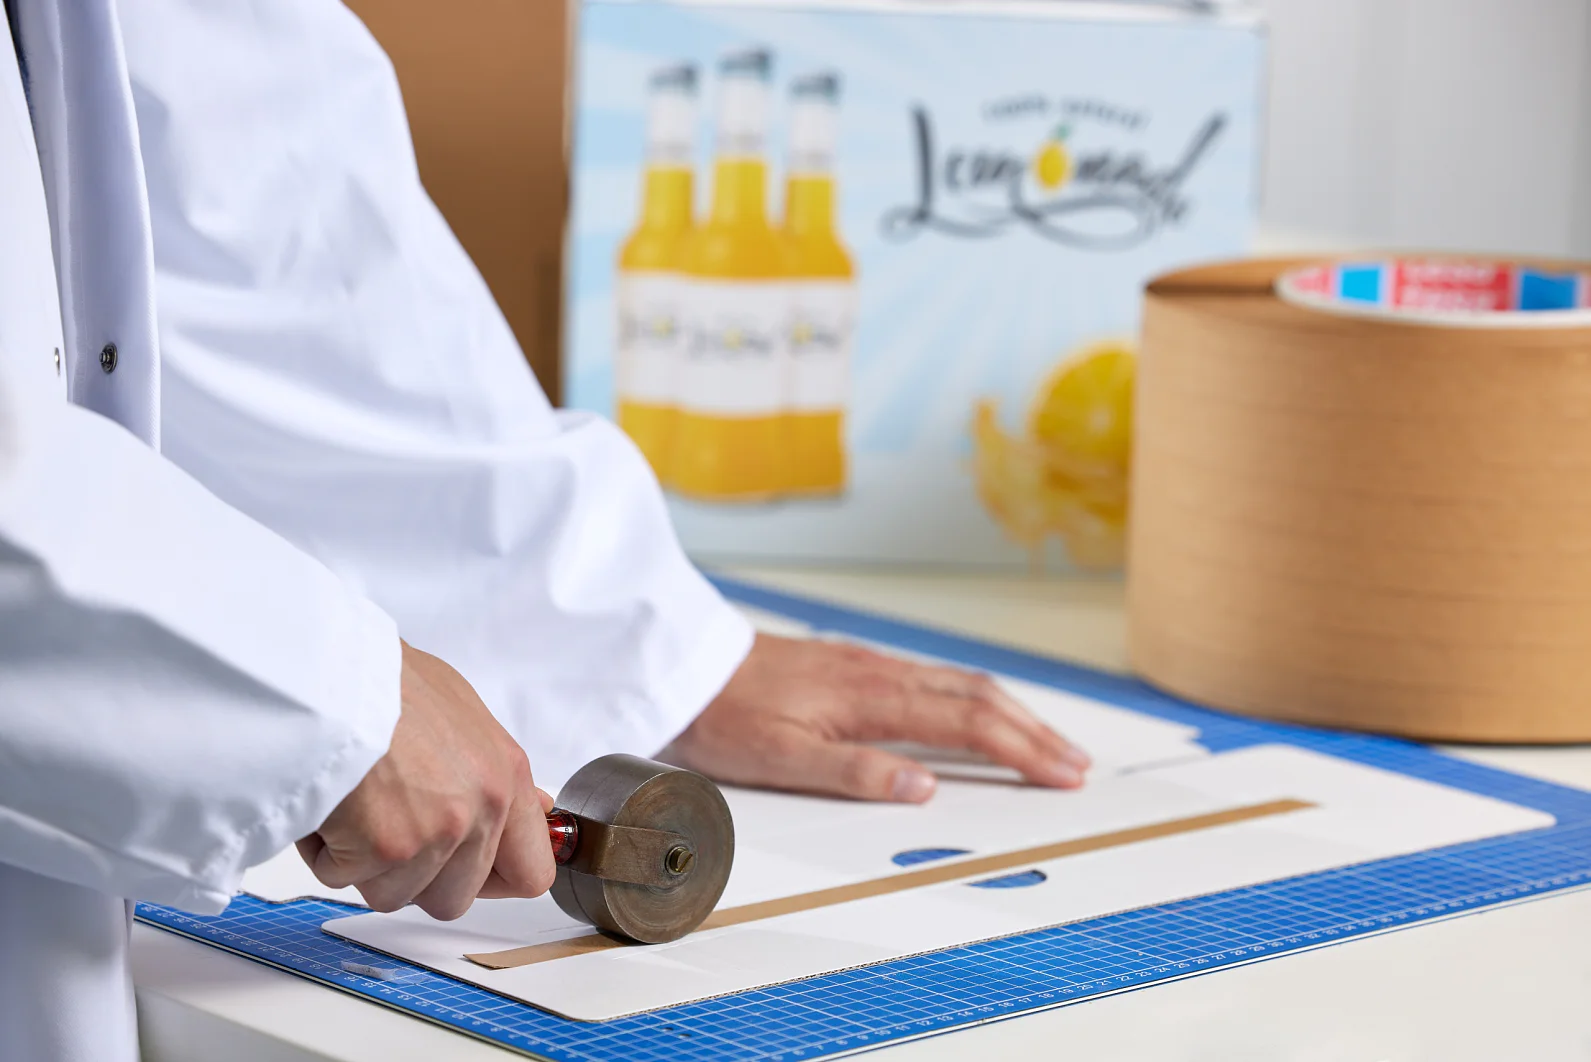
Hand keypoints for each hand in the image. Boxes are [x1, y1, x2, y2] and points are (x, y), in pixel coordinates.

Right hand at [297, 641, 556, 918]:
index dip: (495, 882)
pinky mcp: (383, 848)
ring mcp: (434, 833)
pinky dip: (325, 850)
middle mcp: (480, 809)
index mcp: (505, 777)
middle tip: (389, 827)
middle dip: (415, 877)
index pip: (533, 872)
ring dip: (365, 863)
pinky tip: (329, 802)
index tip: (472, 873)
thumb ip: (495, 775)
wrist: (329, 672)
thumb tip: (531, 808)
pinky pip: (343, 877)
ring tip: (357, 802)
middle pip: (453, 898)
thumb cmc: (385, 684)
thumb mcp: (464, 715)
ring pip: (394, 894)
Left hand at [662, 634, 1090, 802]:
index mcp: (872, 695)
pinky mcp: (856, 666)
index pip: (969, 721)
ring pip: (960, 684)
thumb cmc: (727, 715)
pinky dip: (976, 700)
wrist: (686, 666)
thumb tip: (925, 787)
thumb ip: (855, 773)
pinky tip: (979, 714)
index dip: (1023, 749)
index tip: (1063, 774)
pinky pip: (935, 679)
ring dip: (1011, 713)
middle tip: (1076, 763)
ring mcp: (871, 665)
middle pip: (979, 696)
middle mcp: (880, 672)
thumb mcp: (782, 758)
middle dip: (1034, 731)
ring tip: (1046, 742)